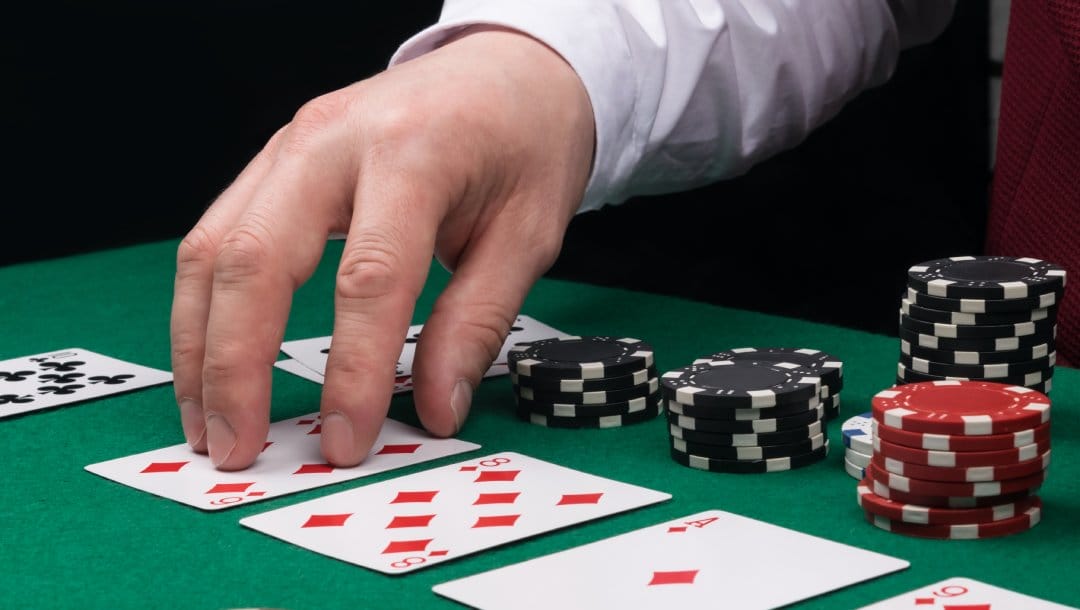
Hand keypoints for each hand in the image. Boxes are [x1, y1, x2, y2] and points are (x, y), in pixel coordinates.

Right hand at [170, 27, 593, 469]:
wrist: (506, 70)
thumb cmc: (523, 145)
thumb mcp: (528, 235)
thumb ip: (477, 321)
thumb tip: (435, 408)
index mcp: (414, 152)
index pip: (369, 278)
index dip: (351, 370)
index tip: (345, 442)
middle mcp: (335, 140)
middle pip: (256, 258)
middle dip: (235, 366)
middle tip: (238, 448)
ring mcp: (293, 143)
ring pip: (212, 247)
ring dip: (199, 343)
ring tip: (209, 422)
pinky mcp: (276, 158)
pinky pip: (217, 232)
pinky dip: (206, 305)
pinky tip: (212, 358)